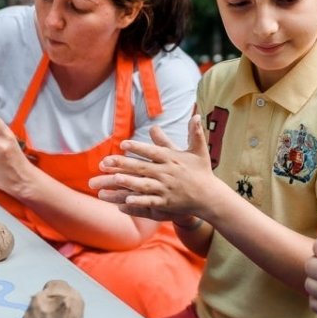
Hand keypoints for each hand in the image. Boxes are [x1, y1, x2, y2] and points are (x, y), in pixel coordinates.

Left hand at [89, 114, 220, 218]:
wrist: (210, 196)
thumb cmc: (202, 171)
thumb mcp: (199, 150)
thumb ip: (194, 133)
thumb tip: (196, 114)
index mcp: (172, 159)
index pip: (152, 151)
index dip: (138, 147)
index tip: (123, 143)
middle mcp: (167, 173)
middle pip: (142, 167)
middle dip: (123, 164)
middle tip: (105, 161)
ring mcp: (166, 188)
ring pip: (144, 185)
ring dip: (129, 181)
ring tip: (114, 178)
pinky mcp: (166, 203)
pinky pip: (150, 202)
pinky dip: (138, 202)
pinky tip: (124, 202)